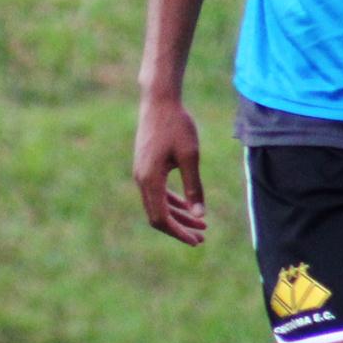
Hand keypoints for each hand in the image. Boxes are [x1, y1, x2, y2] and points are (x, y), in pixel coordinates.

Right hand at [132, 97, 206, 245]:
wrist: (159, 101)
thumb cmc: (176, 125)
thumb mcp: (190, 157)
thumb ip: (194, 187)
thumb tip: (200, 215)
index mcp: (150, 179)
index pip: (161, 217)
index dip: (178, 232)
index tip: (196, 241)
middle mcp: (141, 179)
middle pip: (157, 215)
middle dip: (179, 228)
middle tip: (201, 239)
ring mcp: (141, 173)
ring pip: (158, 204)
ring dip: (178, 216)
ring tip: (200, 225)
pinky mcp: (145, 166)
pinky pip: (157, 192)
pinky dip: (172, 202)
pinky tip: (188, 206)